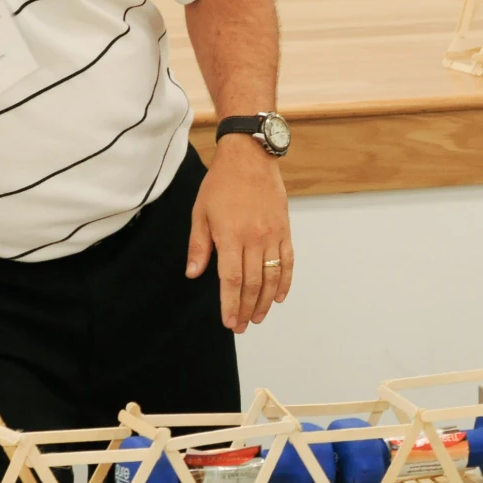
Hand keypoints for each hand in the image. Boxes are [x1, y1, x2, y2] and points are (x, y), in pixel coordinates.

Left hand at [185, 137, 294, 332]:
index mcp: (230, 235)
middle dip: (247, 309)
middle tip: (242, 326)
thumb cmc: (221, 183)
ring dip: (265, 301)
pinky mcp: (285, 230)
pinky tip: (279, 296)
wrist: (249, 157)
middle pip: (252, 283)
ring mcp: (272, 235)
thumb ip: (199, 246)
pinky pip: (288, 262)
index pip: (232, 280)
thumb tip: (194, 274)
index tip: (229, 322)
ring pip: (271, 277)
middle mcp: (254, 238)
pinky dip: (285, 282)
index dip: (231, 304)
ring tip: (258, 317)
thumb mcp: (200, 212)